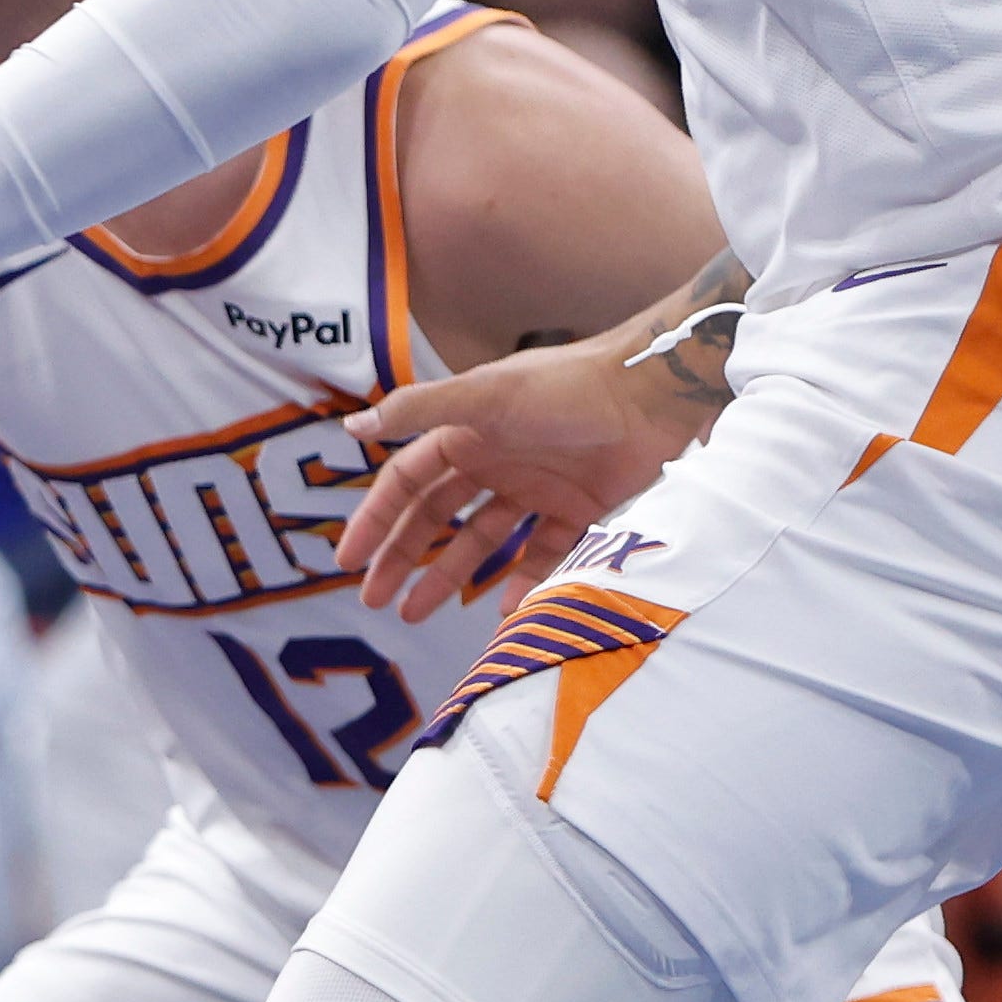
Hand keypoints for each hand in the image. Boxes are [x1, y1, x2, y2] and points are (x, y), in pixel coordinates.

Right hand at [337, 341, 697, 623]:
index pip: (406, 484)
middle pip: (436, 518)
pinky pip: (544, 555)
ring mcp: (537, 489)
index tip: (349, 561)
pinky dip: (525, 582)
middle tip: (375, 601)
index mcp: (465, 434)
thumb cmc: (565, 388)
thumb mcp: (484, 396)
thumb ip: (417, 411)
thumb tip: (351, 426)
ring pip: (481, 542)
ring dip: (449, 577)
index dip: (376, 520)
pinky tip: (506, 611)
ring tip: (416, 613)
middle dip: (402, 558)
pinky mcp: (580, 509)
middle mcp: (495, 462)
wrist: (652, 392)